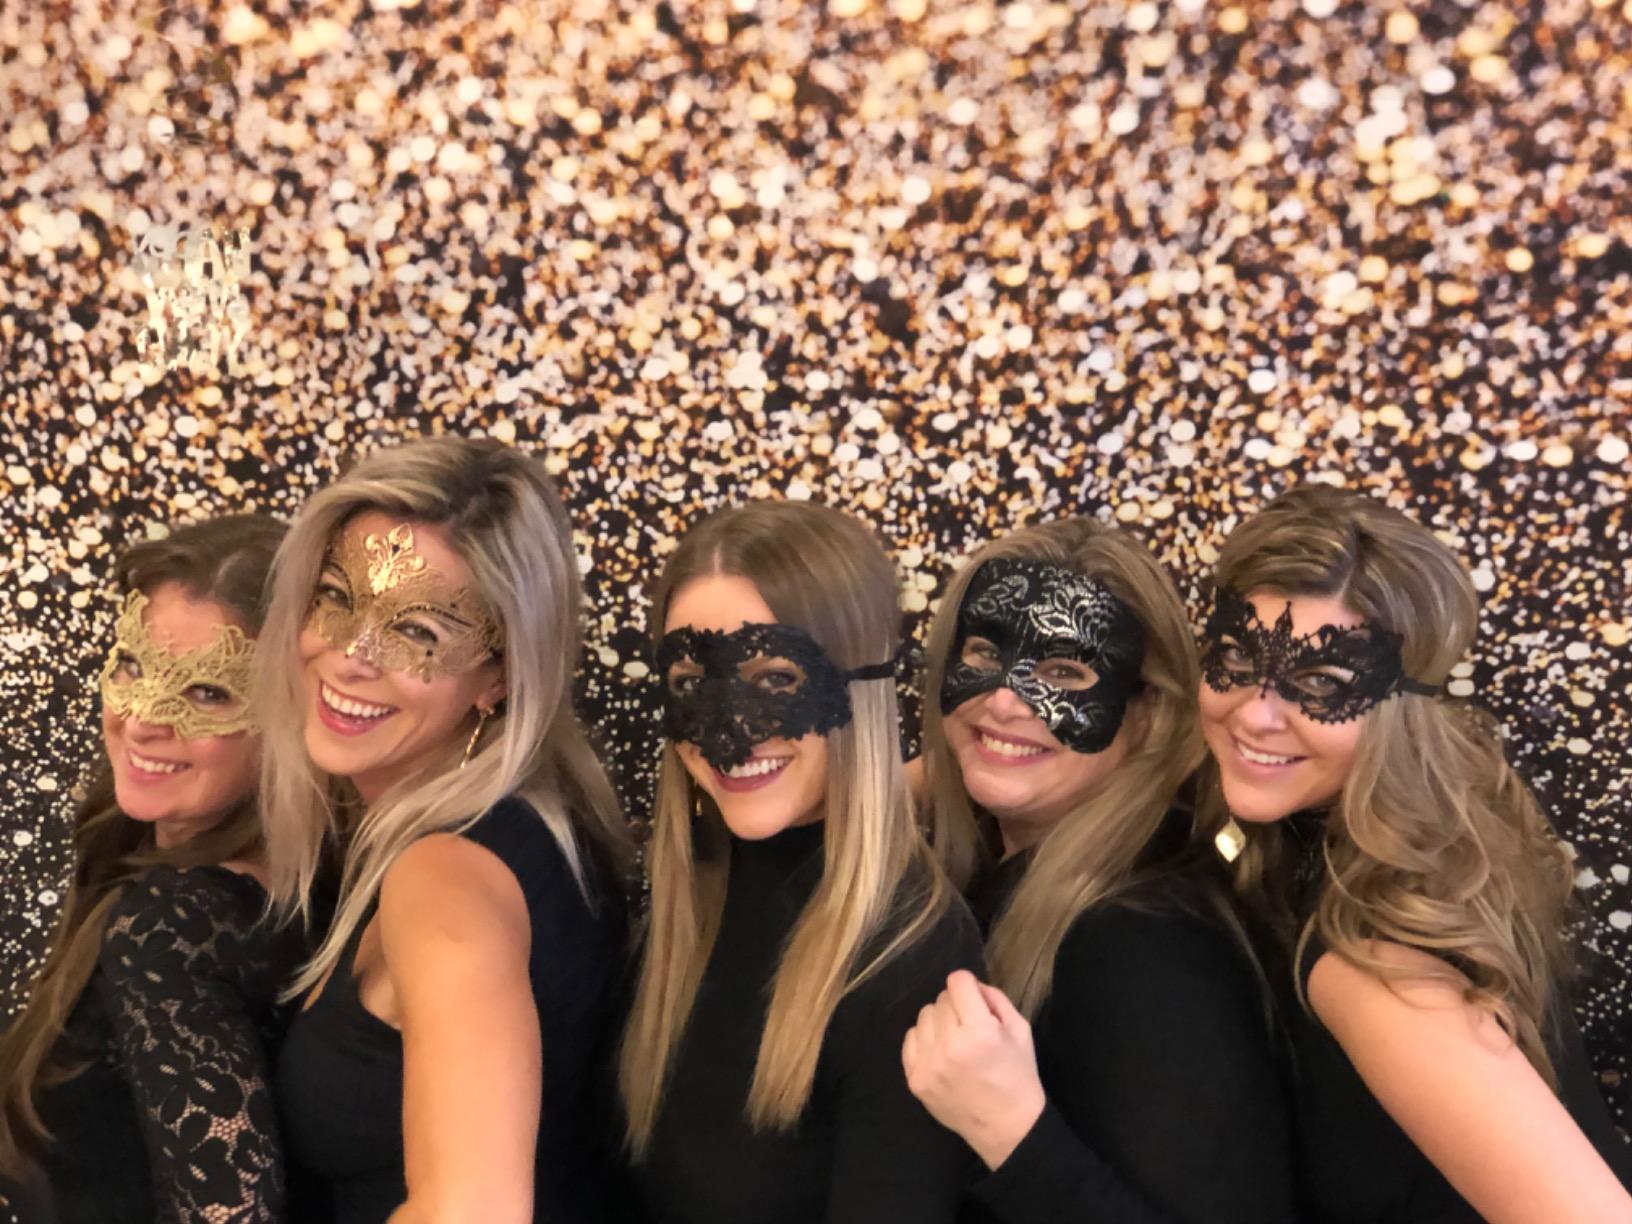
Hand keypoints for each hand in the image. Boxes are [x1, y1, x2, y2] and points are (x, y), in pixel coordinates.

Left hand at [901, 970, 1046, 1170]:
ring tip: (956, 1041)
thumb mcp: (1020, 1030)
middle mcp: (950, 1046)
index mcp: (980, 1031)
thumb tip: (970, 984)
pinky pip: (910, 1039)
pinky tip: (942, 1054)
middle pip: (941, 999)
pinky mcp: (915, 1079)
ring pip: (924, 1016)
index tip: (975, 1000)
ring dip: (940, 1022)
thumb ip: (995, 998)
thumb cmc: (1017, 1076)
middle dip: (957, 1006)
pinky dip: (925, 1040)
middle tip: (970, 1026)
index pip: (958, 981)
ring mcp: (928, 1064)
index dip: (968, 986)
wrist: (1006, 1127)